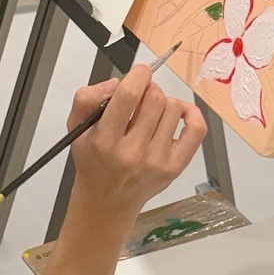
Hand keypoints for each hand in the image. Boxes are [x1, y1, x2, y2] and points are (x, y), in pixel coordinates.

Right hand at [67, 66, 206, 222]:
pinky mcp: (175, 167)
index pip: (129, 95)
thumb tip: (117, 83)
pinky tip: (178, 115)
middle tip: (140, 99)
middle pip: (155, 98)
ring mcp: (156, 161)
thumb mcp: (76, 128)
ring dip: (163, 103)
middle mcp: (132, 153)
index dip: (138, 75)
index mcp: (105, 140)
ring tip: (150, 115)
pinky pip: (196, 129)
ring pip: (173, 109)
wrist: (107, 200)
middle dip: (148, 90)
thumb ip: (87, 97)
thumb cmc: (94, 162)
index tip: (138, 74)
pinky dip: (191, 114)